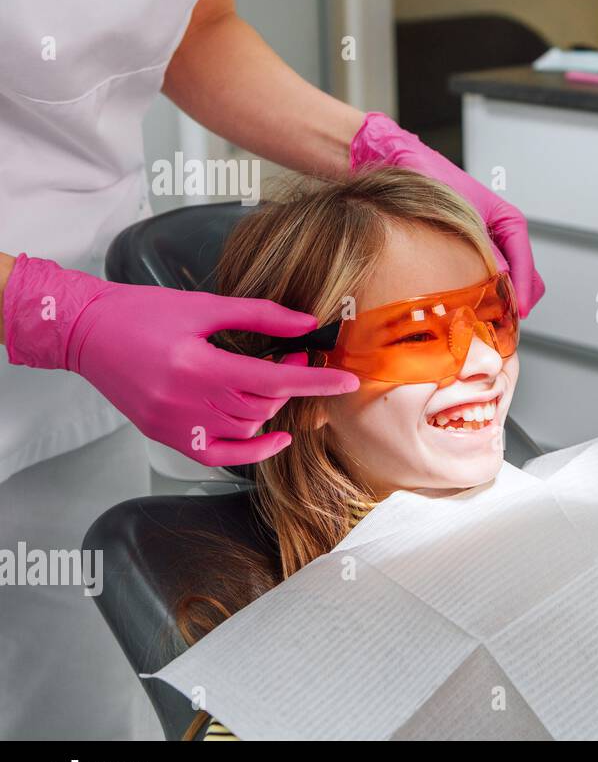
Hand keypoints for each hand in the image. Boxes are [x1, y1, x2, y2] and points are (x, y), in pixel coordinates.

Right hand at [4, 255, 358, 466]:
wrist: (85, 331)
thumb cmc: (142, 311)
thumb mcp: (203, 306)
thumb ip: (259, 315)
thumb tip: (307, 323)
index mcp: (197, 365)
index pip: (272, 379)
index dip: (315, 380)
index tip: (349, 380)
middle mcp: (186, 401)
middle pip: (262, 404)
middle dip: (290, 383)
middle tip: (297, 358)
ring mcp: (174, 424)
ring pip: (246, 427)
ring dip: (270, 406)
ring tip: (269, 379)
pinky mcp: (166, 435)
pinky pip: (219, 455)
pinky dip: (252, 449)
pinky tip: (276, 434)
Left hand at [349, 112, 544, 317]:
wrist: (394, 161)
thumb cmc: (424, 175)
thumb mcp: (456, 212)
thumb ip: (481, 248)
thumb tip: (498, 281)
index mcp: (505, 219)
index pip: (525, 260)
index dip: (522, 289)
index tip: (519, 311)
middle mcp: (498, 235)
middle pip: (524, 278)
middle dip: (514, 303)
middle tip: (498, 326)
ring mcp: (484, 248)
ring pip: (506, 286)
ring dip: (498, 305)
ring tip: (481, 322)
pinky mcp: (466, 258)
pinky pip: (484, 285)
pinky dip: (481, 301)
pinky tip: (465, 311)